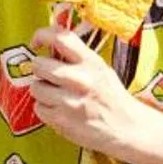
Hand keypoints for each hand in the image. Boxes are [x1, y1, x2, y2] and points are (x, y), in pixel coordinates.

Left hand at [28, 27, 145, 157]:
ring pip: (36, 87)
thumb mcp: (102, 69)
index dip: (42, 35)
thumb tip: (52, 44)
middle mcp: (79, 79)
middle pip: (39, 65)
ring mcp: (69, 101)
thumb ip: (78, 57)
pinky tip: (60, 110)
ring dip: (42, 91)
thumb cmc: (113, 98)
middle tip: (49, 76)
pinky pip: (39, 108)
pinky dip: (46, 109)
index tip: (37, 42)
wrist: (126, 128)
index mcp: (90, 62)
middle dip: (40, 70)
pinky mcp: (61, 120)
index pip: (59, 38)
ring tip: (57, 96)